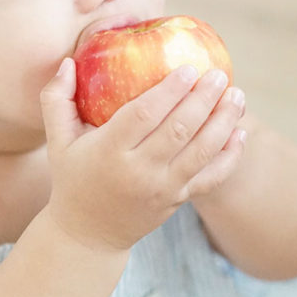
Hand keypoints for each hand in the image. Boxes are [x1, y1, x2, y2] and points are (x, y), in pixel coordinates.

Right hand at [40, 57, 245, 251]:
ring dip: (223, 122)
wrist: (89, 234)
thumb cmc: (73, 178)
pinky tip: (240, 133)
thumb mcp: (57, 142)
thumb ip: (56, 100)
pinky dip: (230, 157)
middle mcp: (138, 172)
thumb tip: (68, 62)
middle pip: (179, 130)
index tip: (188, 68)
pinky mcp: (178, 201)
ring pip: (201, 152)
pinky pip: (211, 179)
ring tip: (237, 96)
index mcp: (108, 152)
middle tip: (218, 75)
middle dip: (204, 100)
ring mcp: (162, 189)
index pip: (143, 115)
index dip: (169, 91)